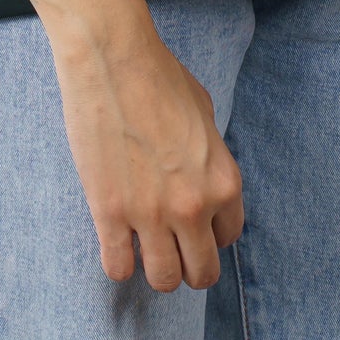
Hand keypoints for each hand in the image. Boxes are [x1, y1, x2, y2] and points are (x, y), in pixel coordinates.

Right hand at [51, 17, 244, 290]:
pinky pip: (118, 269)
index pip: (229, 237)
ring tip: (144, 246)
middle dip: (189, 263)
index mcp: (223, 180)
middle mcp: (194, 205)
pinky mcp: (110, 214)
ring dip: (155, 268)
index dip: (210, 231)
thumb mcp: (205, 114)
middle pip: (202, 273)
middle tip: (171, 245)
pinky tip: (115, 240)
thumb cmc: (159, 76)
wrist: (113, 58)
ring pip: (164, 280)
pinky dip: (118, 262)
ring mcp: (152, 214)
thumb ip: (210, 157)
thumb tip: (202, 178)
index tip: (193, 222)